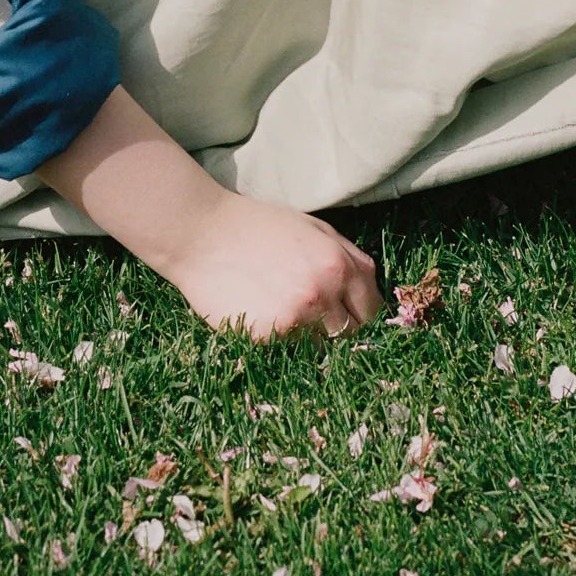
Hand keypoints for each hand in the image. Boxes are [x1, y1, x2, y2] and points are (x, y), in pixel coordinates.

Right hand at [163, 190, 382, 341]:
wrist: (203, 235)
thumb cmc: (259, 227)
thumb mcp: (314, 229)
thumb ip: (348, 258)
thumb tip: (369, 293)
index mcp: (339, 264)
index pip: (372, 311)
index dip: (362, 314)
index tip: (349, 314)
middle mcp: (323, 293)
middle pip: (350, 334)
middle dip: (338, 326)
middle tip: (313, 313)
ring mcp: (295, 318)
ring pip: (320, 346)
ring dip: (309, 335)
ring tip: (284, 309)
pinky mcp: (267, 337)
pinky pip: (287, 349)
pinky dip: (280, 338)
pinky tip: (263, 312)